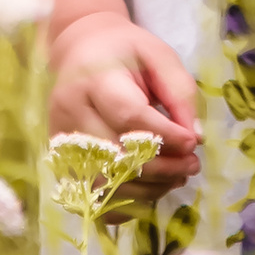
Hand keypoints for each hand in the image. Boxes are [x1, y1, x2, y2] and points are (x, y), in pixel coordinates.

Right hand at [49, 9, 199, 211]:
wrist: (81, 51)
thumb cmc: (125, 53)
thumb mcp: (159, 56)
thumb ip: (180, 92)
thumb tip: (195, 138)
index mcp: (94, 78)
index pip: (128, 116)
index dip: (165, 136)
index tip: (193, 143)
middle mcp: (70, 111)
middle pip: (116, 155)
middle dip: (162, 167)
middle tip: (191, 165)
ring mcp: (60, 140)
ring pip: (104, 183)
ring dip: (147, 189)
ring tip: (176, 177)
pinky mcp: (60, 161)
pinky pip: (92, 197)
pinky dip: (124, 202)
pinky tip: (149, 189)